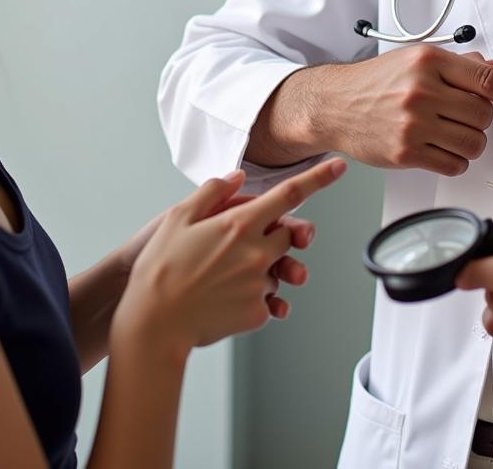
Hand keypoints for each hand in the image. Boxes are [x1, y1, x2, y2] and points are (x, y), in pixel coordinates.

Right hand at [113, 159, 345, 354]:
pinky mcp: (258, 313)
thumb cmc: (160, 269)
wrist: (153, 325)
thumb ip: (212, 192)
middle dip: (277, 234)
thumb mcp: (178, 218)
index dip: (318, 178)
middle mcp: (257, 253)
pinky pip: (268, 298)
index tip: (338, 167)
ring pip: (278, 268)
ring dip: (263, 268)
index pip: (289, 195)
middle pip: (290, 234)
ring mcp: (259, 284)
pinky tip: (226, 297)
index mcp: (239, 224)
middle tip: (246, 242)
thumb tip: (239, 177)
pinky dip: (253, 296)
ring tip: (228, 276)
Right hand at [315, 46, 492, 175]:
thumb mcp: (414, 60)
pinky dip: (454, 160)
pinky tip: (437, 148)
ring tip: (448, 133)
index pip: (488, 81)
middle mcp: (421, 91)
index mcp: (428, 62)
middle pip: (483, 116)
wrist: (334, 104)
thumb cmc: (373, 82)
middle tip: (460, 117)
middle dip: (479, 120)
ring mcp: (413, 123)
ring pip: (474, 143)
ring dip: (469, 143)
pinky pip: (454, 164)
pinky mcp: (406, 152)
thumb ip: (457, 65)